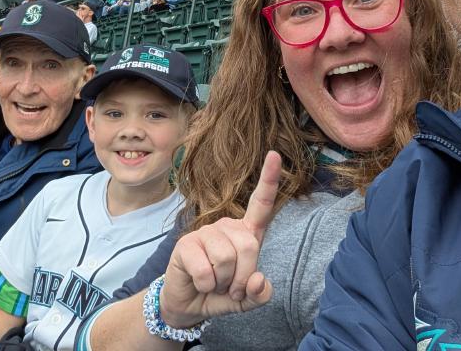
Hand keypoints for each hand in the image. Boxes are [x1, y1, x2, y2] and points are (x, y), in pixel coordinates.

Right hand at [160, 151, 281, 328]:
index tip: (274, 155)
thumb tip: (258, 280)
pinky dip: (206, 285)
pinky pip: (206, 270)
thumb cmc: (220, 293)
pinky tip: (199, 282)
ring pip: (226, 259)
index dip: (269, 180)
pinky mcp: (185, 244)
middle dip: (242, 277)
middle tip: (230, 287)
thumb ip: (258, 294)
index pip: (261, 204)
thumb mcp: (245, 299)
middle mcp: (226, 226)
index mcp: (246, 233)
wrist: (188, 305)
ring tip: (214, 283)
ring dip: (223, 282)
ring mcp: (204, 232)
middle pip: (249, 246)